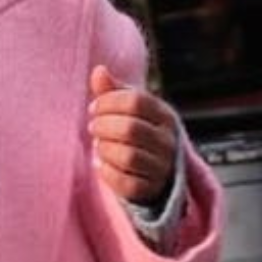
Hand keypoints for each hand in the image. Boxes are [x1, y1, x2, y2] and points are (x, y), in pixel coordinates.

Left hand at [88, 65, 177, 203]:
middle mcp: (168, 141)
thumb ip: (113, 91)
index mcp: (165, 115)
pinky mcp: (150, 190)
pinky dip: (107, 172)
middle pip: (130, 128)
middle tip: (93, 127)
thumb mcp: (128, 110)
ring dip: (104, 149)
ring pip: (128, 156)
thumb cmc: (136, 133)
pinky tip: (101, 164)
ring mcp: (162, 167)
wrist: (154, 173)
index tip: (94, 108)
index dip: (108, 102)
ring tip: (98, 145)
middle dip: (103, 126)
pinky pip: (125, 182)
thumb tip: (99, 71)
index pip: (136, 101)